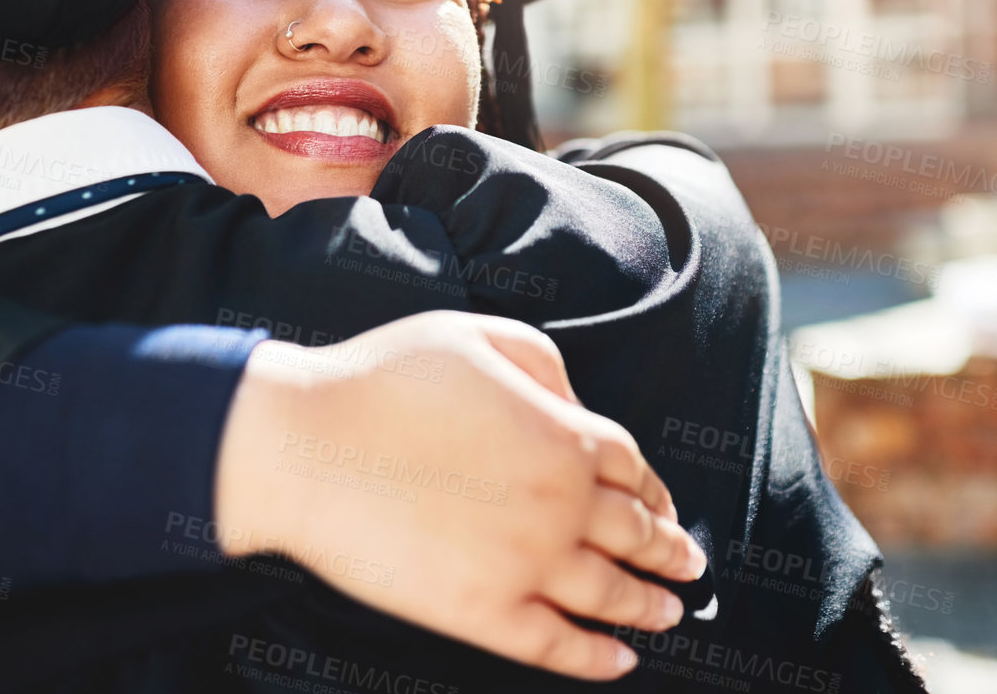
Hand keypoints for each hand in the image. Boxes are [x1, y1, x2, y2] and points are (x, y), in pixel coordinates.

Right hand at [213, 311, 705, 681]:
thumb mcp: (479, 336)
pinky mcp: (484, 613)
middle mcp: (564, 506)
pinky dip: (596, 659)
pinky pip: (558, 646)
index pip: (635, 469)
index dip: (655, 489)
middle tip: (689, 563)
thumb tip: (578, 406)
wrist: (308, 447)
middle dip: (669, 549)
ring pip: (609, 595)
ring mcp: (528, 566)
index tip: (664, 504)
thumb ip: (547, 365)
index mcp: (567, 436)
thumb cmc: (384, 380)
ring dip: (648, 605)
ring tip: (669, 614)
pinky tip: (618, 661)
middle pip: (637, 534)